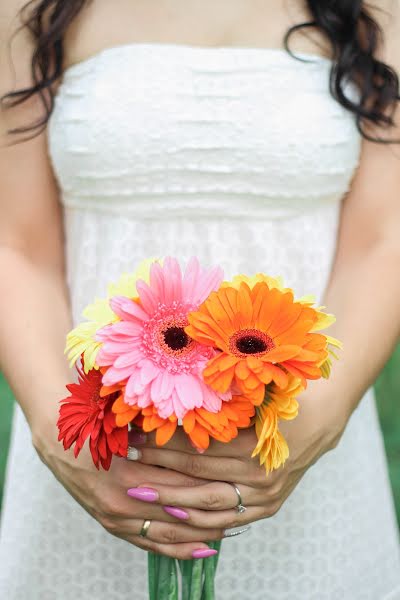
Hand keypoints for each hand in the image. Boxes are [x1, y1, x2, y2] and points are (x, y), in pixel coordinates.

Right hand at [33, 420, 223, 558]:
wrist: (57, 441)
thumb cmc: (93, 426)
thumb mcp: (126, 425)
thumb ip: (159, 436)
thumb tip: (199, 435)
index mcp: (128, 476)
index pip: (181, 484)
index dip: (210, 482)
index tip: (236, 479)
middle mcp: (123, 504)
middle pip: (179, 513)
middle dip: (212, 512)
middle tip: (243, 507)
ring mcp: (116, 520)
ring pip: (168, 535)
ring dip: (200, 534)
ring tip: (230, 529)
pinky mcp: (112, 526)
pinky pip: (150, 545)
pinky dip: (178, 549)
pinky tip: (202, 549)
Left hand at [134, 385, 347, 530]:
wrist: (319, 422)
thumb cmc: (281, 401)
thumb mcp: (253, 397)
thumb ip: (219, 404)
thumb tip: (173, 399)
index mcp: (254, 447)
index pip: (199, 451)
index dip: (165, 446)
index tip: (138, 437)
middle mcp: (259, 476)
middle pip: (199, 478)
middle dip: (160, 472)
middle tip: (131, 462)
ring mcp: (264, 497)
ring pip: (210, 508)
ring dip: (173, 502)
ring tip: (142, 494)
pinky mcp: (266, 508)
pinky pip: (228, 522)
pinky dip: (200, 521)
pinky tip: (174, 516)